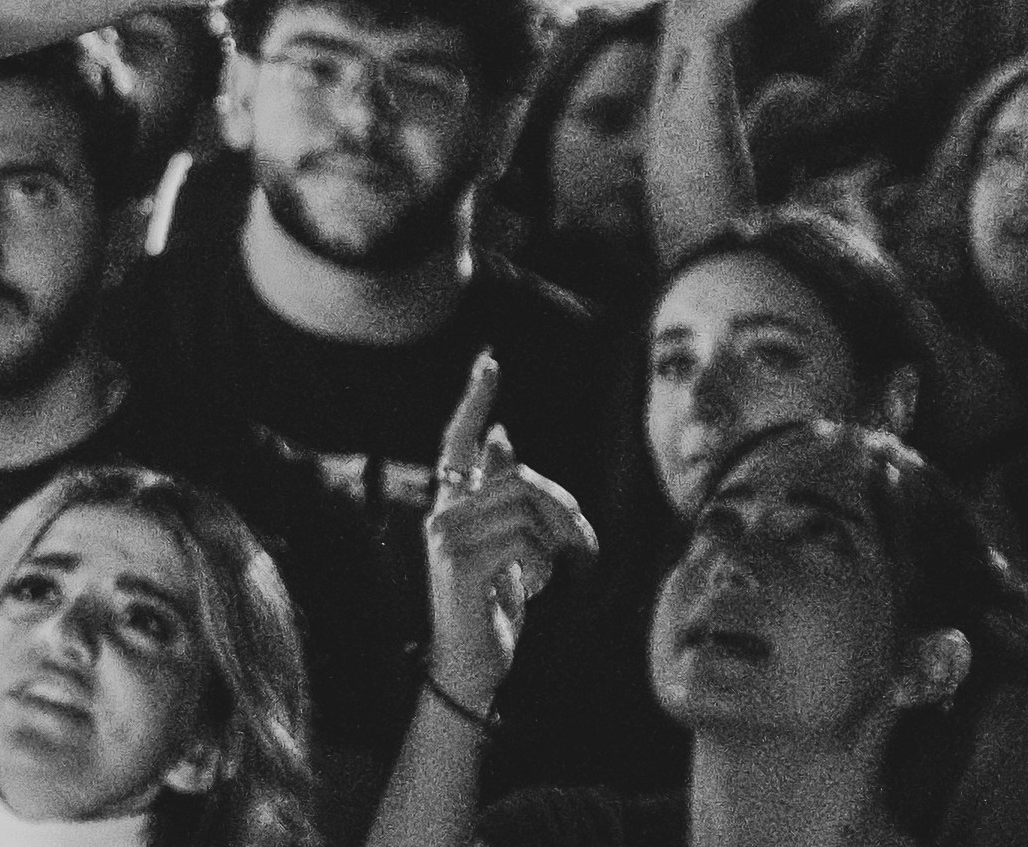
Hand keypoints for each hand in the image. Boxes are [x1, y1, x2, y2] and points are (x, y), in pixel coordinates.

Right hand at [423, 354, 594, 721]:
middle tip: (584, 543)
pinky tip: (533, 588)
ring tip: (554, 571)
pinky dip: (542, 565)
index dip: (474, 401)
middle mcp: (442, 515)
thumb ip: (496, 493)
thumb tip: (500, 434)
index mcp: (452, 505)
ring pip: (524, 508)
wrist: (470, 665)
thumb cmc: (488, 604)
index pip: (457, 441)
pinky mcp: (460, 566)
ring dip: (555, 541)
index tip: (489, 362)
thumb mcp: (502, 544)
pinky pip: (521, 541)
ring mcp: (445, 541)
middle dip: (562, 507)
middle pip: (518, 478)